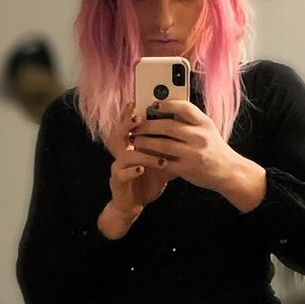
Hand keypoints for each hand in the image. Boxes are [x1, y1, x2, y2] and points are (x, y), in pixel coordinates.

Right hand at [106, 101, 174, 219]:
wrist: (135, 203)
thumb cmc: (149, 179)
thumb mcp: (162, 160)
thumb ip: (169, 146)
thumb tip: (187, 132)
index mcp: (131, 143)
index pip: (130, 123)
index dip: (132, 111)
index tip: (143, 100)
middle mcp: (122, 151)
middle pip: (119, 132)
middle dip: (128, 123)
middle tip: (140, 117)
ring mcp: (118, 165)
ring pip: (125, 154)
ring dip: (142, 154)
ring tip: (158, 157)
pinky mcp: (116, 180)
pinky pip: (122, 173)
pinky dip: (133, 171)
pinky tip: (142, 170)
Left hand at [128, 98, 238, 192]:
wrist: (229, 171)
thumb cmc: (213, 148)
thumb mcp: (206, 129)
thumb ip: (189, 120)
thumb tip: (163, 108)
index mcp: (204, 123)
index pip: (184, 107)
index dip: (167, 104)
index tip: (153, 104)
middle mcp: (200, 136)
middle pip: (168, 126)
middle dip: (148, 125)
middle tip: (135, 125)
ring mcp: (194, 153)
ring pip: (164, 144)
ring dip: (146, 141)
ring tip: (134, 140)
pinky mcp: (188, 169)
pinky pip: (165, 162)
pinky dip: (152, 158)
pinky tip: (143, 156)